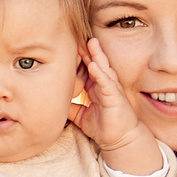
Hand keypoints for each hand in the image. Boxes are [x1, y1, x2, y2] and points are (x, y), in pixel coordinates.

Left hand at [70, 38, 158, 171]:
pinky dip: (101, 74)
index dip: (80, 58)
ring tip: (90, 43)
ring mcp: (111, 90)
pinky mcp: (116, 98)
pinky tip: (95, 65)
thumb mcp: (82, 116)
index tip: (70, 46)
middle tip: (79, 36)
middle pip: (96, 64)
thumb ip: (71, 108)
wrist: (120, 141)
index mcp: (97, 88)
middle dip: (88, 51)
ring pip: (104, 69)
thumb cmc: (104, 127)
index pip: (88, 69)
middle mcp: (105, 86)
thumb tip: (56, 103)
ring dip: (97, 56)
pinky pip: (107, 83)